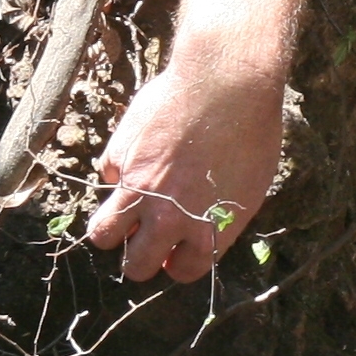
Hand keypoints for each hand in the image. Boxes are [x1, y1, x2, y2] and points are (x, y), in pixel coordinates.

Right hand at [88, 55, 281, 286]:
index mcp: (209, 231)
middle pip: (136, 265)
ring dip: (113, 230)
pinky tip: (137, 154)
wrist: (225, 85)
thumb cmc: (251, 131)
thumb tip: (197, 228)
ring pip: (104, 234)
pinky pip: (108, 177)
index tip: (176, 252)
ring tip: (125, 215)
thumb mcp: (250, 186)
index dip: (178, 262)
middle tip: (144, 242)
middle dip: (140, 259)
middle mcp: (170, 219)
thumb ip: (219, 216)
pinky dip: (118, 172)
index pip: (184, 271)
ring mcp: (139, 190)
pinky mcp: (119, 158)